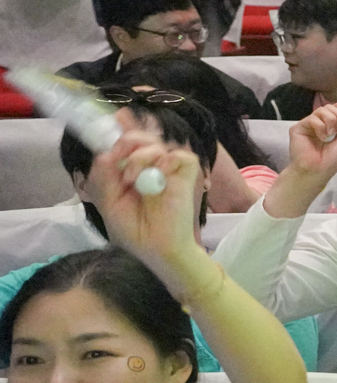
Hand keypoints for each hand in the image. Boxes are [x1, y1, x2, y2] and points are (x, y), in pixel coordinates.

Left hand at [90, 137, 203, 280]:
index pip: (125, 143)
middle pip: (141, 137)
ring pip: (158, 144)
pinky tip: (158, 177)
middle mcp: (149, 167)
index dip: (118, 134)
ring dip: (141, 156)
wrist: (157, 248)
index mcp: (129, 171)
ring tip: (132, 179)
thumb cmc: (133, 230)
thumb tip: (108, 151)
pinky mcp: (187, 176)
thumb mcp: (108, 200)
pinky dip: (166, 161)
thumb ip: (104, 174)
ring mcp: (168, 171)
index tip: (109, 135)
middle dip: (128, 142)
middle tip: (119, 158)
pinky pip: (180, 155)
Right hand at [287, 102, 336, 181]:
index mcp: (329, 127)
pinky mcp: (298, 128)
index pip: (334, 110)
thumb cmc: (331, 160)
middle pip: (328, 107)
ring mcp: (307, 125)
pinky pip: (312, 119)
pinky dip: (320, 127)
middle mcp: (318, 124)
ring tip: (330, 136)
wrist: (317, 170)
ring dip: (330, 121)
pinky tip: (321, 138)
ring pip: (320, 110)